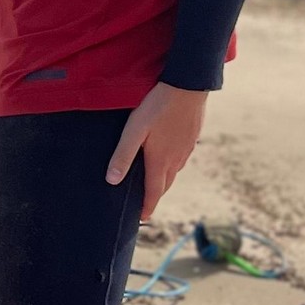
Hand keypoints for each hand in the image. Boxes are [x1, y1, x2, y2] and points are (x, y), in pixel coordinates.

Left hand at [106, 81, 207, 220]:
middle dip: (155, 195)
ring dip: (164, 180)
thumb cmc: (157, 107)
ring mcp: (187, 148)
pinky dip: (173, 164)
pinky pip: (181, 157)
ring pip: (175, 170)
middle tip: (146, 203)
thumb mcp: (134, 130)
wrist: (189, 86)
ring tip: (154, 182)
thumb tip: (112, 181)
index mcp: (160, 160)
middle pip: (165, 184)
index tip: (143, 218)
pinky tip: (168, 156)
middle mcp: (176, 158)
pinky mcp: (192, 136)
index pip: (154, 191)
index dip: (147, 206)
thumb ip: (123, 155)